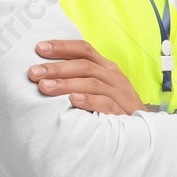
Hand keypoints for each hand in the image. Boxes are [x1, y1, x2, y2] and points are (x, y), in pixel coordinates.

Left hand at [28, 40, 144, 115]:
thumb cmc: (114, 106)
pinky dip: (88, 101)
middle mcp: (113, 76)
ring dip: (66, 84)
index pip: (84, 50)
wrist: (142, 130)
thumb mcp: (100, 87)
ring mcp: (119, 93)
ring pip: (92, 83)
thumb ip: (79, 78)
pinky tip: (72, 100)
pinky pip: (105, 104)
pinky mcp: (122, 112)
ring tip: (45, 86)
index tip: (39, 48)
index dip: (62, 47)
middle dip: (57, 67)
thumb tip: (45, 74)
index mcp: (106, 67)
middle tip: (34, 72)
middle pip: (84, 65)